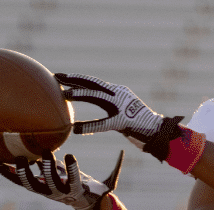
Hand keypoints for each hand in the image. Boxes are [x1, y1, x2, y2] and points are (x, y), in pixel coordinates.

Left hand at [0, 151, 122, 209]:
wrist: (82, 204)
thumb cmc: (95, 191)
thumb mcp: (108, 183)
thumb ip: (115, 169)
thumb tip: (125, 152)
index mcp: (75, 190)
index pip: (74, 181)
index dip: (71, 170)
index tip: (70, 156)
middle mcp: (58, 192)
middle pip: (49, 182)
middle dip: (45, 169)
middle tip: (43, 154)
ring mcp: (44, 191)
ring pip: (30, 183)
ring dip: (22, 171)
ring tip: (15, 158)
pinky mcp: (35, 187)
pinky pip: (17, 180)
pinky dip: (6, 171)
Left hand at [56, 73, 183, 160]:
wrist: (158, 131)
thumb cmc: (138, 125)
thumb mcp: (120, 112)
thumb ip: (108, 108)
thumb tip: (93, 107)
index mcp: (116, 92)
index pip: (93, 82)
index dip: (77, 78)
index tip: (60, 75)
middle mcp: (118, 94)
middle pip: (92, 83)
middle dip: (74, 79)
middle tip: (56, 76)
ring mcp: (122, 105)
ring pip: (98, 96)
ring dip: (81, 94)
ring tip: (65, 95)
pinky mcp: (124, 120)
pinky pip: (105, 123)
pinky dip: (90, 126)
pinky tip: (77, 129)